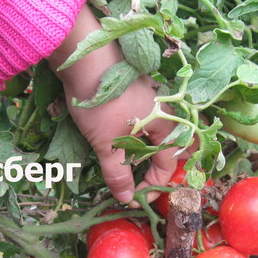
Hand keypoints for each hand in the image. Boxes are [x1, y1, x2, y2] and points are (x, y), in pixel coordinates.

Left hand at [48, 6, 182, 203]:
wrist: (85, 58)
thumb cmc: (102, 104)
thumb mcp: (107, 144)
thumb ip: (118, 173)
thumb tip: (126, 199)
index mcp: (165, 126)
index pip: (168, 165)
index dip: (153, 185)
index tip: (133, 196)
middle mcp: (163, 112)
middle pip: (172, 145)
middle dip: (160, 166)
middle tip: (144, 180)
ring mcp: (149, 99)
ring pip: (157, 132)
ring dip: (147, 151)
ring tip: (130, 163)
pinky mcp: (133, 91)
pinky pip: (144, 119)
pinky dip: (137, 134)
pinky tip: (120, 137)